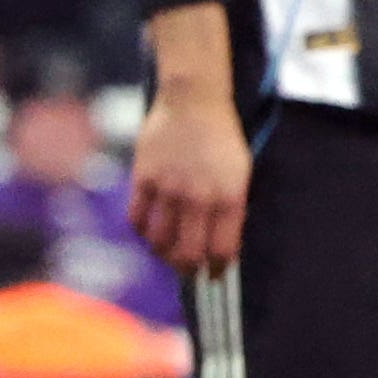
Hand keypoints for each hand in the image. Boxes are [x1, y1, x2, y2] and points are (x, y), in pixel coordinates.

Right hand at [129, 85, 250, 275]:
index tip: (215, 275)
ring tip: (169, 252)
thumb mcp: (240, 171)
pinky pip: (137, 220)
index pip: (222, 248)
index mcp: (229, 195)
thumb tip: (222, 246)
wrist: (194, 102)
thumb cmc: (221, 138)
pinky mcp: (143, 179)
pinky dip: (143, 232)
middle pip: (187, 253)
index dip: (217, 268)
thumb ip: (231, 208)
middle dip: (189, 269)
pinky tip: (151, 231)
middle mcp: (199, 196)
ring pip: (159, 241)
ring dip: (163, 254)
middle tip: (189, 270)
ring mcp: (168, 188)